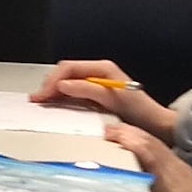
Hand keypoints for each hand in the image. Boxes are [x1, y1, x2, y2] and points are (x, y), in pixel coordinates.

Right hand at [31, 59, 173, 141]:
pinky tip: (52, 103)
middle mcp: (96, 72)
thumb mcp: (111, 98)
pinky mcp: (94, 94)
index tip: (43, 95)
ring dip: (52, 90)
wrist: (153, 123)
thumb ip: (86, 90)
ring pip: (66, 81)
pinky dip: (60, 96)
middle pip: (65, 73)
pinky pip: (72, 91)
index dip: (53, 81)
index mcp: (101, 68)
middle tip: (37, 99)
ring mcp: (95, 82)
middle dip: (49, 84)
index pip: (69, 68)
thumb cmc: (138, 110)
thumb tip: (62, 85)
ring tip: (40, 101)